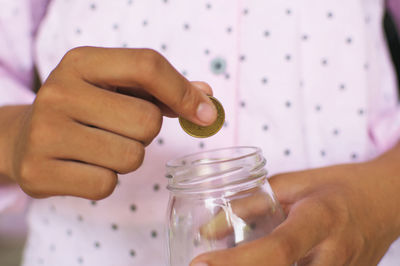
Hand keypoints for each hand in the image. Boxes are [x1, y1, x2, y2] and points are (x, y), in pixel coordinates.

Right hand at [1, 47, 216, 199]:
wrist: (25, 137)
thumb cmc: (85, 109)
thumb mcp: (117, 87)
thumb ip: (163, 90)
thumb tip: (208, 100)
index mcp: (81, 62)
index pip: (147, 66)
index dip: (183, 92)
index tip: (205, 115)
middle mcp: (58, 92)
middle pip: (146, 122)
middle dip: (145, 134)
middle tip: (119, 129)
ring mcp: (44, 132)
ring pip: (130, 158)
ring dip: (127, 158)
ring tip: (100, 148)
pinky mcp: (38, 171)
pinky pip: (105, 185)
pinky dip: (105, 181)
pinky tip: (85, 167)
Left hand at [190, 156, 399, 265]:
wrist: (386, 201)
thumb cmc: (339, 186)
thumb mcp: (293, 184)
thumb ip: (250, 203)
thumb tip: (208, 229)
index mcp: (320, 220)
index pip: (276, 249)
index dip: (235, 262)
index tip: (200, 262)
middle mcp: (333, 255)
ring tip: (227, 264)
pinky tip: (256, 262)